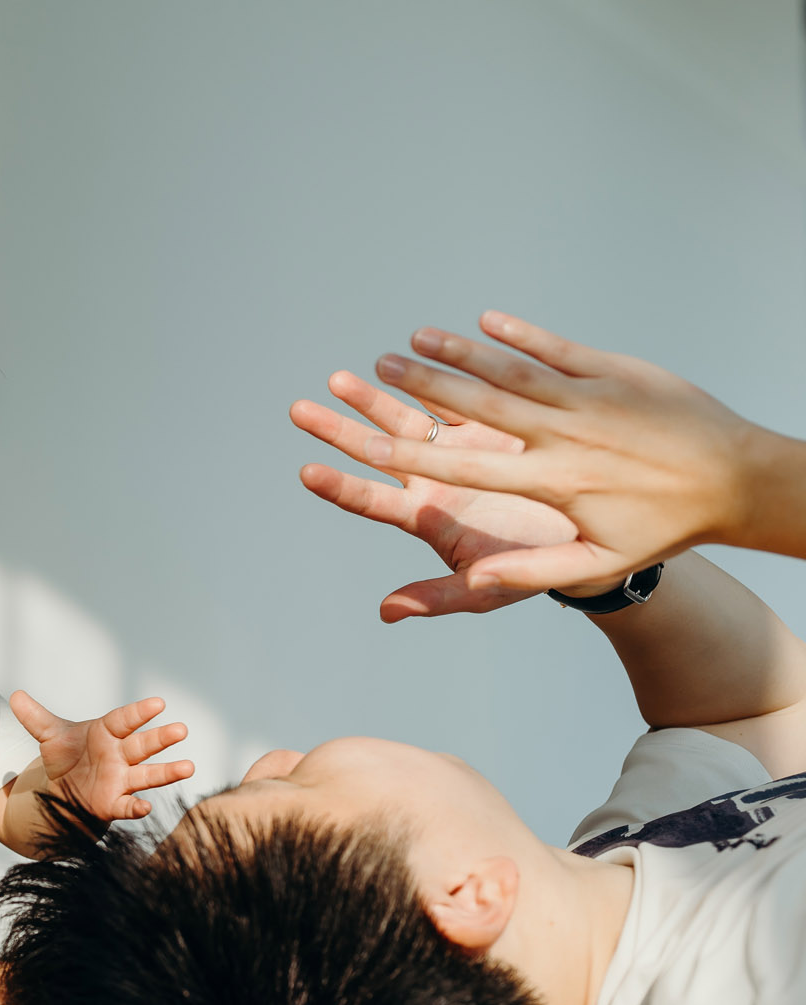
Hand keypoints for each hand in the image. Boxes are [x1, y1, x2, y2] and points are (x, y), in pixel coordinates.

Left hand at [10, 692, 190, 822]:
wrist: (62, 789)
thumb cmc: (66, 757)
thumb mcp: (49, 736)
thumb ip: (35, 718)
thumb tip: (15, 697)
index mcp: (107, 732)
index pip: (125, 720)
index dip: (140, 712)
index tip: (159, 703)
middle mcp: (120, 755)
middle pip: (143, 745)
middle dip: (161, 738)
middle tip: (181, 729)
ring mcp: (120, 779)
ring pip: (147, 775)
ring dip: (167, 772)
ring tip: (188, 767)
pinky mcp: (114, 803)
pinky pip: (128, 805)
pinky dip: (136, 807)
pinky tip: (146, 807)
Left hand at [291, 371, 583, 621]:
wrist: (581, 539)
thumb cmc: (529, 572)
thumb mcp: (484, 590)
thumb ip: (435, 597)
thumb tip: (386, 612)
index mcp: (425, 516)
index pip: (371, 501)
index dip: (339, 486)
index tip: (305, 472)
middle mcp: (431, 478)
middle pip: (374, 451)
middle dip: (336, 429)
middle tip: (298, 410)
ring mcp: (456, 451)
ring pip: (403, 419)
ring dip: (371, 397)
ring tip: (338, 379)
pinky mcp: (487, 427)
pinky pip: (452, 397)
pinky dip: (428, 378)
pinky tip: (404, 357)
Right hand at [355, 312, 783, 590]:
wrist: (739, 480)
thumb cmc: (665, 529)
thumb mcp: (598, 564)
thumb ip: (532, 571)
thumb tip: (475, 581)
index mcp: (554, 480)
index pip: (467, 466)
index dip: (412, 455)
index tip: (368, 445)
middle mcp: (565, 433)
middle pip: (480, 403)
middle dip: (424, 383)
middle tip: (377, 365)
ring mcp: (590, 397)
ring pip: (512, 369)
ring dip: (460, 352)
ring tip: (417, 337)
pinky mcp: (616, 373)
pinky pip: (557, 348)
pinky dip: (519, 334)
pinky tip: (485, 321)